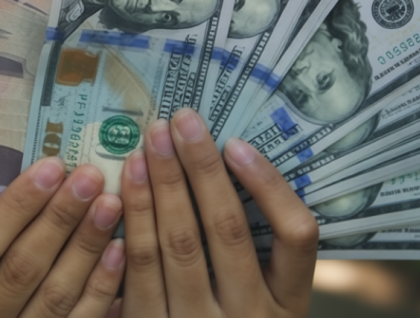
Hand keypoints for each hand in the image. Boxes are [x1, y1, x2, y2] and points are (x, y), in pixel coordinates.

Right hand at [0, 157, 125, 316]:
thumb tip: (31, 186)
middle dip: (59, 218)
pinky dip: (100, 288)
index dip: (16, 206)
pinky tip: (117, 252)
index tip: (51, 166)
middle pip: (20, 269)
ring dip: (85, 247)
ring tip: (109, 204)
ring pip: (54, 297)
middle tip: (90, 176)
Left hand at [118, 108, 317, 317]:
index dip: (269, 185)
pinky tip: (121, 195)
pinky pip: (138, 279)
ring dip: (158, 190)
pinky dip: (130, 233)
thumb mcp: (267, 309)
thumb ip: (258, 258)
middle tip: (177, 121)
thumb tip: (234, 169)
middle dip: (198, 169)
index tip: (238, 142)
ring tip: (145, 147)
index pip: (298, 236)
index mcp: (290, 309)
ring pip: (177, 249)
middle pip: (226, 230)